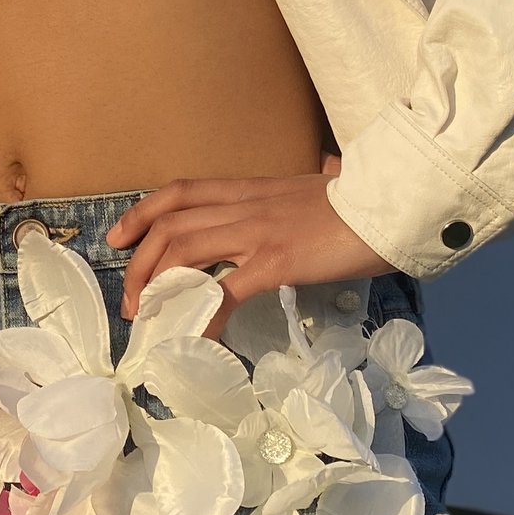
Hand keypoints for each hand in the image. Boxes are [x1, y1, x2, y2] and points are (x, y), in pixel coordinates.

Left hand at [108, 156, 392, 319]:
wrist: (395, 203)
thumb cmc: (364, 203)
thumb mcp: (321, 191)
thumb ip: (307, 191)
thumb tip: (327, 174)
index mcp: (252, 189)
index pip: (182, 192)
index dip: (142, 212)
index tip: (117, 236)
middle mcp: (246, 206)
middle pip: (172, 225)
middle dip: (140, 263)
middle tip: (131, 301)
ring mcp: (258, 232)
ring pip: (185, 250)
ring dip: (157, 287)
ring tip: (149, 320)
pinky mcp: (276, 260)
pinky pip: (226, 291)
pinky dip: (204, 317)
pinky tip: (197, 340)